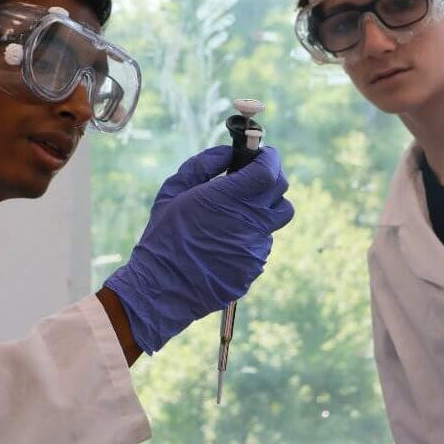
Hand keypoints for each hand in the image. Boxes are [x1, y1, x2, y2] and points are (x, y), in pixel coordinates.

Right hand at [106, 145, 293, 352]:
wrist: (161, 289)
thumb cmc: (163, 236)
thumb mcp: (174, 190)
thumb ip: (204, 164)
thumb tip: (229, 154)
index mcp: (228, 198)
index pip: (269, 170)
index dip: (270, 158)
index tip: (264, 155)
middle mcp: (249, 222)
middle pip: (281, 194)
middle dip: (271, 181)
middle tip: (252, 181)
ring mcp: (255, 248)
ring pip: (273, 222)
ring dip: (260, 213)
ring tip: (232, 218)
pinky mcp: (254, 269)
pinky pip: (260, 246)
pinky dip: (249, 239)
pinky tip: (224, 245)